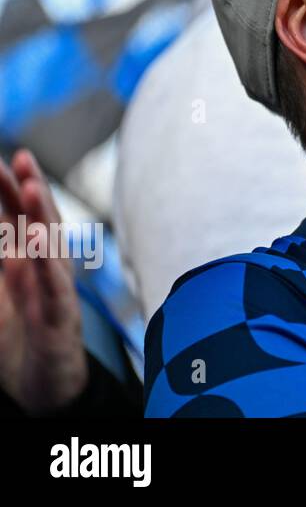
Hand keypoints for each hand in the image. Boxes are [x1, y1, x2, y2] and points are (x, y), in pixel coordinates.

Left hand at [0, 150, 85, 412]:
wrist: (45, 386)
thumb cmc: (21, 338)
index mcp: (26, 259)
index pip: (17, 216)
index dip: (10, 187)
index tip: (6, 158)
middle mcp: (45, 268)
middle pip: (37, 222)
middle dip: (26, 189)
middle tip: (16, 159)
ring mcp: (55, 290)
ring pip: (51, 248)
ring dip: (43, 217)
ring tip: (31, 187)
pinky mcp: (60, 319)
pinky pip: (54, 290)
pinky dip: (47, 267)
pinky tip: (38, 247)